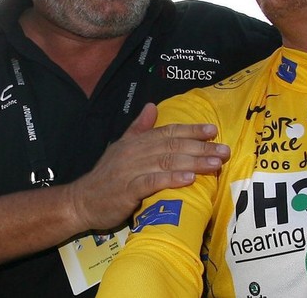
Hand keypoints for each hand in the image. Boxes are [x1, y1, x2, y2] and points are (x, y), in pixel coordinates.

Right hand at [66, 103, 229, 231]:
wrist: (81, 201)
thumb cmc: (106, 177)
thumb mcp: (121, 147)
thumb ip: (139, 128)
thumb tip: (152, 106)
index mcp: (137, 142)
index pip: (168, 132)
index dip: (192, 130)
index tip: (214, 131)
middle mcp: (136, 152)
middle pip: (173, 146)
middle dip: (201, 147)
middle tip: (224, 150)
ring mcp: (131, 171)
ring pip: (167, 162)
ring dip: (194, 161)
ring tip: (215, 163)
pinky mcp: (127, 190)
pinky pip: (152, 182)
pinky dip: (171, 178)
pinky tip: (189, 178)